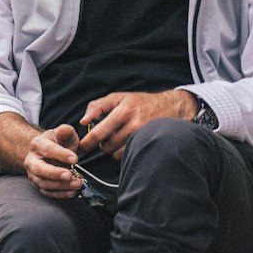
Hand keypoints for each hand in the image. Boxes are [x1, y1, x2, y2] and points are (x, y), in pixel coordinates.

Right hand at [23, 124, 82, 196]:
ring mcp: (34, 174)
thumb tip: (67, 130)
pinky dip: (61, 194)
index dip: (61, 155)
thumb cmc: (59, 143)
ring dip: (61, 186)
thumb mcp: (64, 134)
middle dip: (55, 173)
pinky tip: (73, 192)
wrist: (49, 154)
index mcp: (37, 144)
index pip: (47, 150)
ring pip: (44, 183)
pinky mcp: (39, 185)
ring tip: (77, 184)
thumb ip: (66, 131)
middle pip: (39, 169)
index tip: (75, 159)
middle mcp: (32, 160)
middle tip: (69, 175)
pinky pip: (48, 193)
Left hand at [79, 89, 194, 157]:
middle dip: (102, 144)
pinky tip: (126, 143)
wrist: (171, 108)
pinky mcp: (146, 145)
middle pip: (107, 145)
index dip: (87, 142)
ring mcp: (141, 136)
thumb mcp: (118, 97)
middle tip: (106, 137)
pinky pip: (127, 155)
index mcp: (123, 111)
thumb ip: (98, 106)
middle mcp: (133, 125)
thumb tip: (83, 121)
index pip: (99, 132)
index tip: (80, 147)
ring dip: (112, 149)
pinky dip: (122, 152)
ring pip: (116, 153)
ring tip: (118, 138)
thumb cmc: (141, 102)